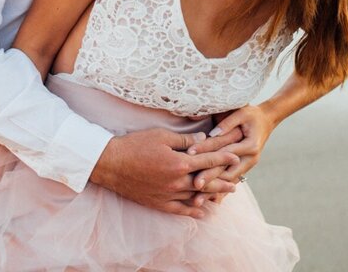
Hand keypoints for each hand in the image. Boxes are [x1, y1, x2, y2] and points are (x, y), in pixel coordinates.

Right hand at [89, 128, 240, 217]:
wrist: (111, 164)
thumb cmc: (135, 145)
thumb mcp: (161, 136)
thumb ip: (184, 140)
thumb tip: (202, 140)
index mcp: (180, 163)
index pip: (208, 160)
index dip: (223, 158)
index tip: (236, 157)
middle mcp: (177, 182)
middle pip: (206, 182)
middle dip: (222, 181)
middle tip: (235, 181)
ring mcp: (168, 195)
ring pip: (196, 197)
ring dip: (211, 196)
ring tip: (223, 195)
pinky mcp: (159, 203)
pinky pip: (180, 210)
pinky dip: (193, 211)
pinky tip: (202, 212)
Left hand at [187, 106, 276, 200]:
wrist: (266, 121)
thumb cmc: (251, 114)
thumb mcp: (241, 112)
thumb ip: (227, 123)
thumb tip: (212, 133)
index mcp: (250, 145)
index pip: (224, 150)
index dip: (206, 151)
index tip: (189, 154)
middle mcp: (250, 158)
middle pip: (226, 171)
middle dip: (209, 178)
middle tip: (193, 186)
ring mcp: (248, 166)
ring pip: (228, 181)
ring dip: (213, 190)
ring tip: (197, 200)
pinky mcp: (244, 169)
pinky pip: (231, 182)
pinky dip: (221, 192)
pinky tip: (210, 202)